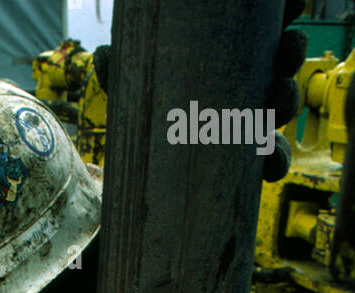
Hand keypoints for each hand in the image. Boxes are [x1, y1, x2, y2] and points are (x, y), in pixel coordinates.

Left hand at [92, 4, 306, 184]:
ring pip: (282, 107)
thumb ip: (124, 70)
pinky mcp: (247, 164)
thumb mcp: (135, 87)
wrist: (141, 171)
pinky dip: (277, 161)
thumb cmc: (148, 113)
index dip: (283, 15)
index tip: (292, 3)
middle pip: (281, 64)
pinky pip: (272, 161)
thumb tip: (105, 54)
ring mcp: (250, 123)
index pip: (262, 31)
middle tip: (288, 48)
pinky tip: (268, 160)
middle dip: (291, 54)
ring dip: (288, 99)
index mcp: (229, 58)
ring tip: (277, 97)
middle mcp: (245, 87)